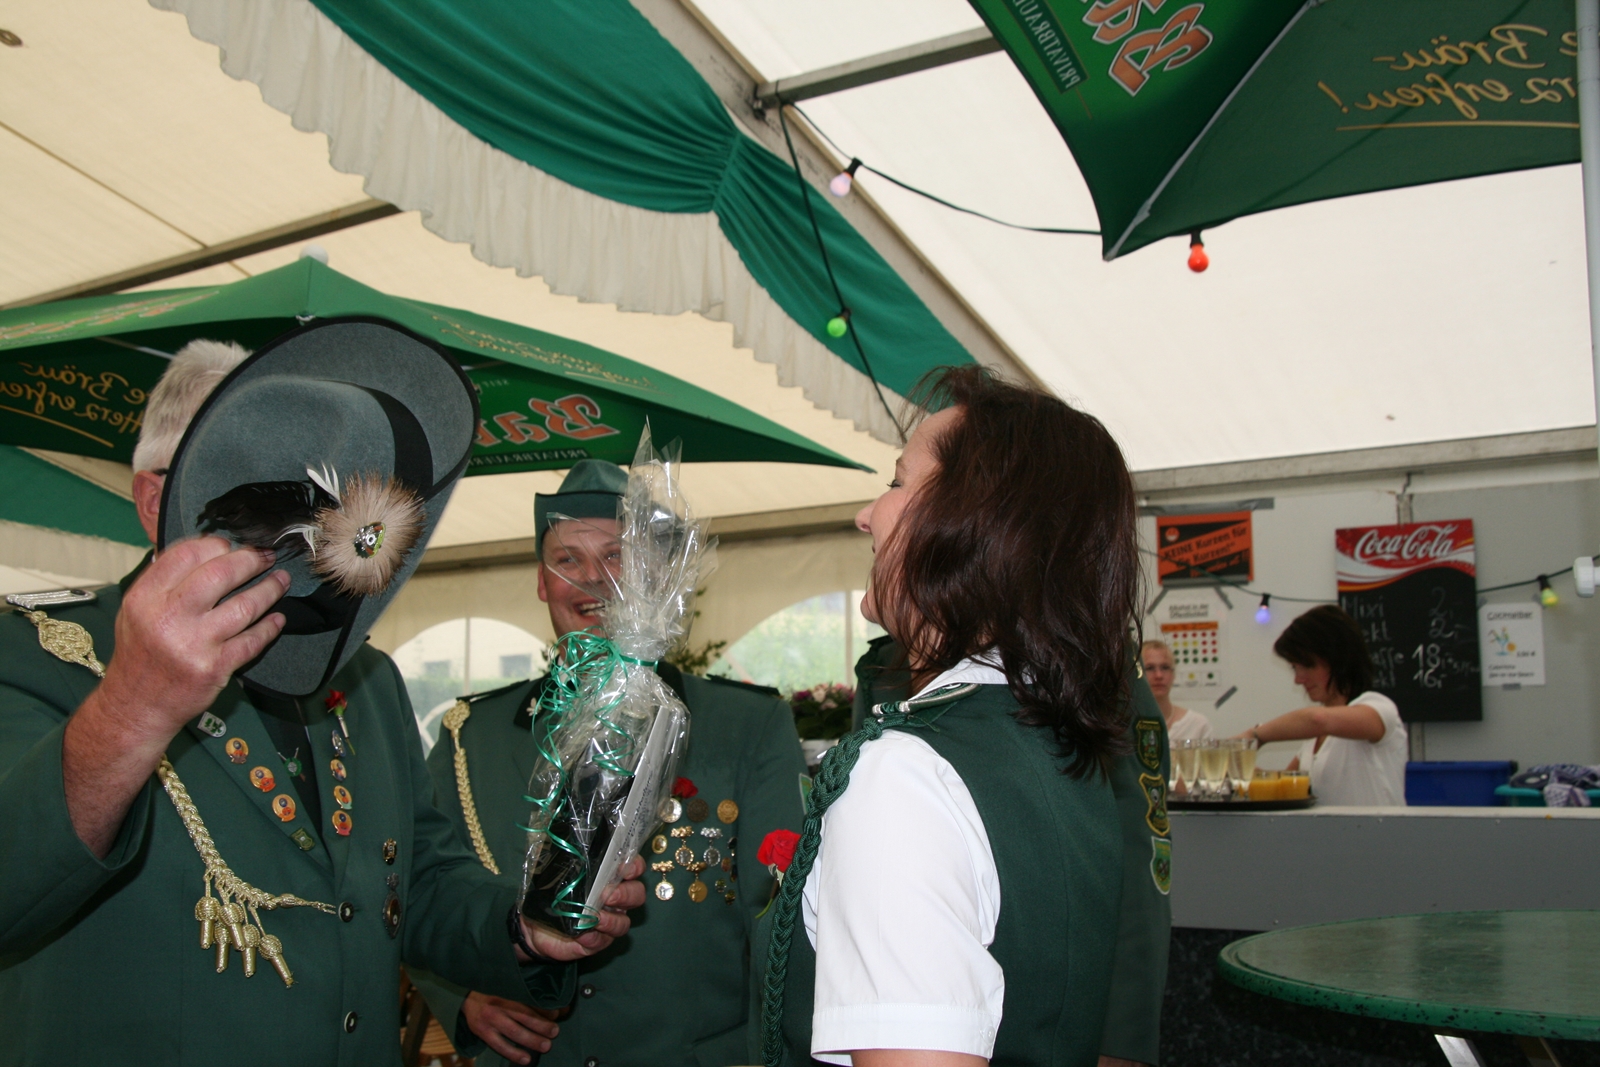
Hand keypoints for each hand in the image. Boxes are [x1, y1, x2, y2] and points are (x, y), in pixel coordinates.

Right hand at [63, 538, 288, 855]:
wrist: (135, 708)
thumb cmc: (140, 657)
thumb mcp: (135, 612)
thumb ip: (163, 582)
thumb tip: (203, 551)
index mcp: (144, 599)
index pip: (185, 555)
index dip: (215, 545)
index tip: (230, 544)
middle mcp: (167, 618)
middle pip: (220, 573)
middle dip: (249, 559)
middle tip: (264, 556)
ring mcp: (193, 644)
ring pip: (244, 605)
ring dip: (269, 589)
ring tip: (280, 581)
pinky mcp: (215, 668)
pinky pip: (253, 640)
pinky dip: (269, 626)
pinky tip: (276, 618)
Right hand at [461, 992, 559, 1064]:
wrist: (465, 996)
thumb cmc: (494, 991)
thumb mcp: (508, 986)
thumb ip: (528, 995)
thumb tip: (556, 1008)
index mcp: (507, 990)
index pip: (529, 1000)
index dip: (545, 1008)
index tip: (557, 1013)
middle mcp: (499, 1004)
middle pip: (524, 1016)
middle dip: (542, 1025)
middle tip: (555, 1031)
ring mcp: (490, 1019)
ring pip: (514, 1032)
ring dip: (532, 1040)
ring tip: (546, 1046)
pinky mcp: (482, 1032)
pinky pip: (500, 1046)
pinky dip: (514, 1053)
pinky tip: (526, 1059)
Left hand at [518, 856, 645, 960]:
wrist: (536, 925)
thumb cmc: (553, 893)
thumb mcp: (559, 872)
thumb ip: (570, 860)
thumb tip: (569, 843)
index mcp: (611, 877)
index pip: (633, 867)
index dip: (634, 866)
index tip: (624, 868)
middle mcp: (616, 899)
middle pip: (636, 895)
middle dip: (626, 894)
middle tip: (607, 895)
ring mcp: (609, 921)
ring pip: (624, 922)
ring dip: (611, 920)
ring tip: (595, 918)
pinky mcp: (598, 941)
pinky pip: (603, 941)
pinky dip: (594, 937)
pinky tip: (583, 933)